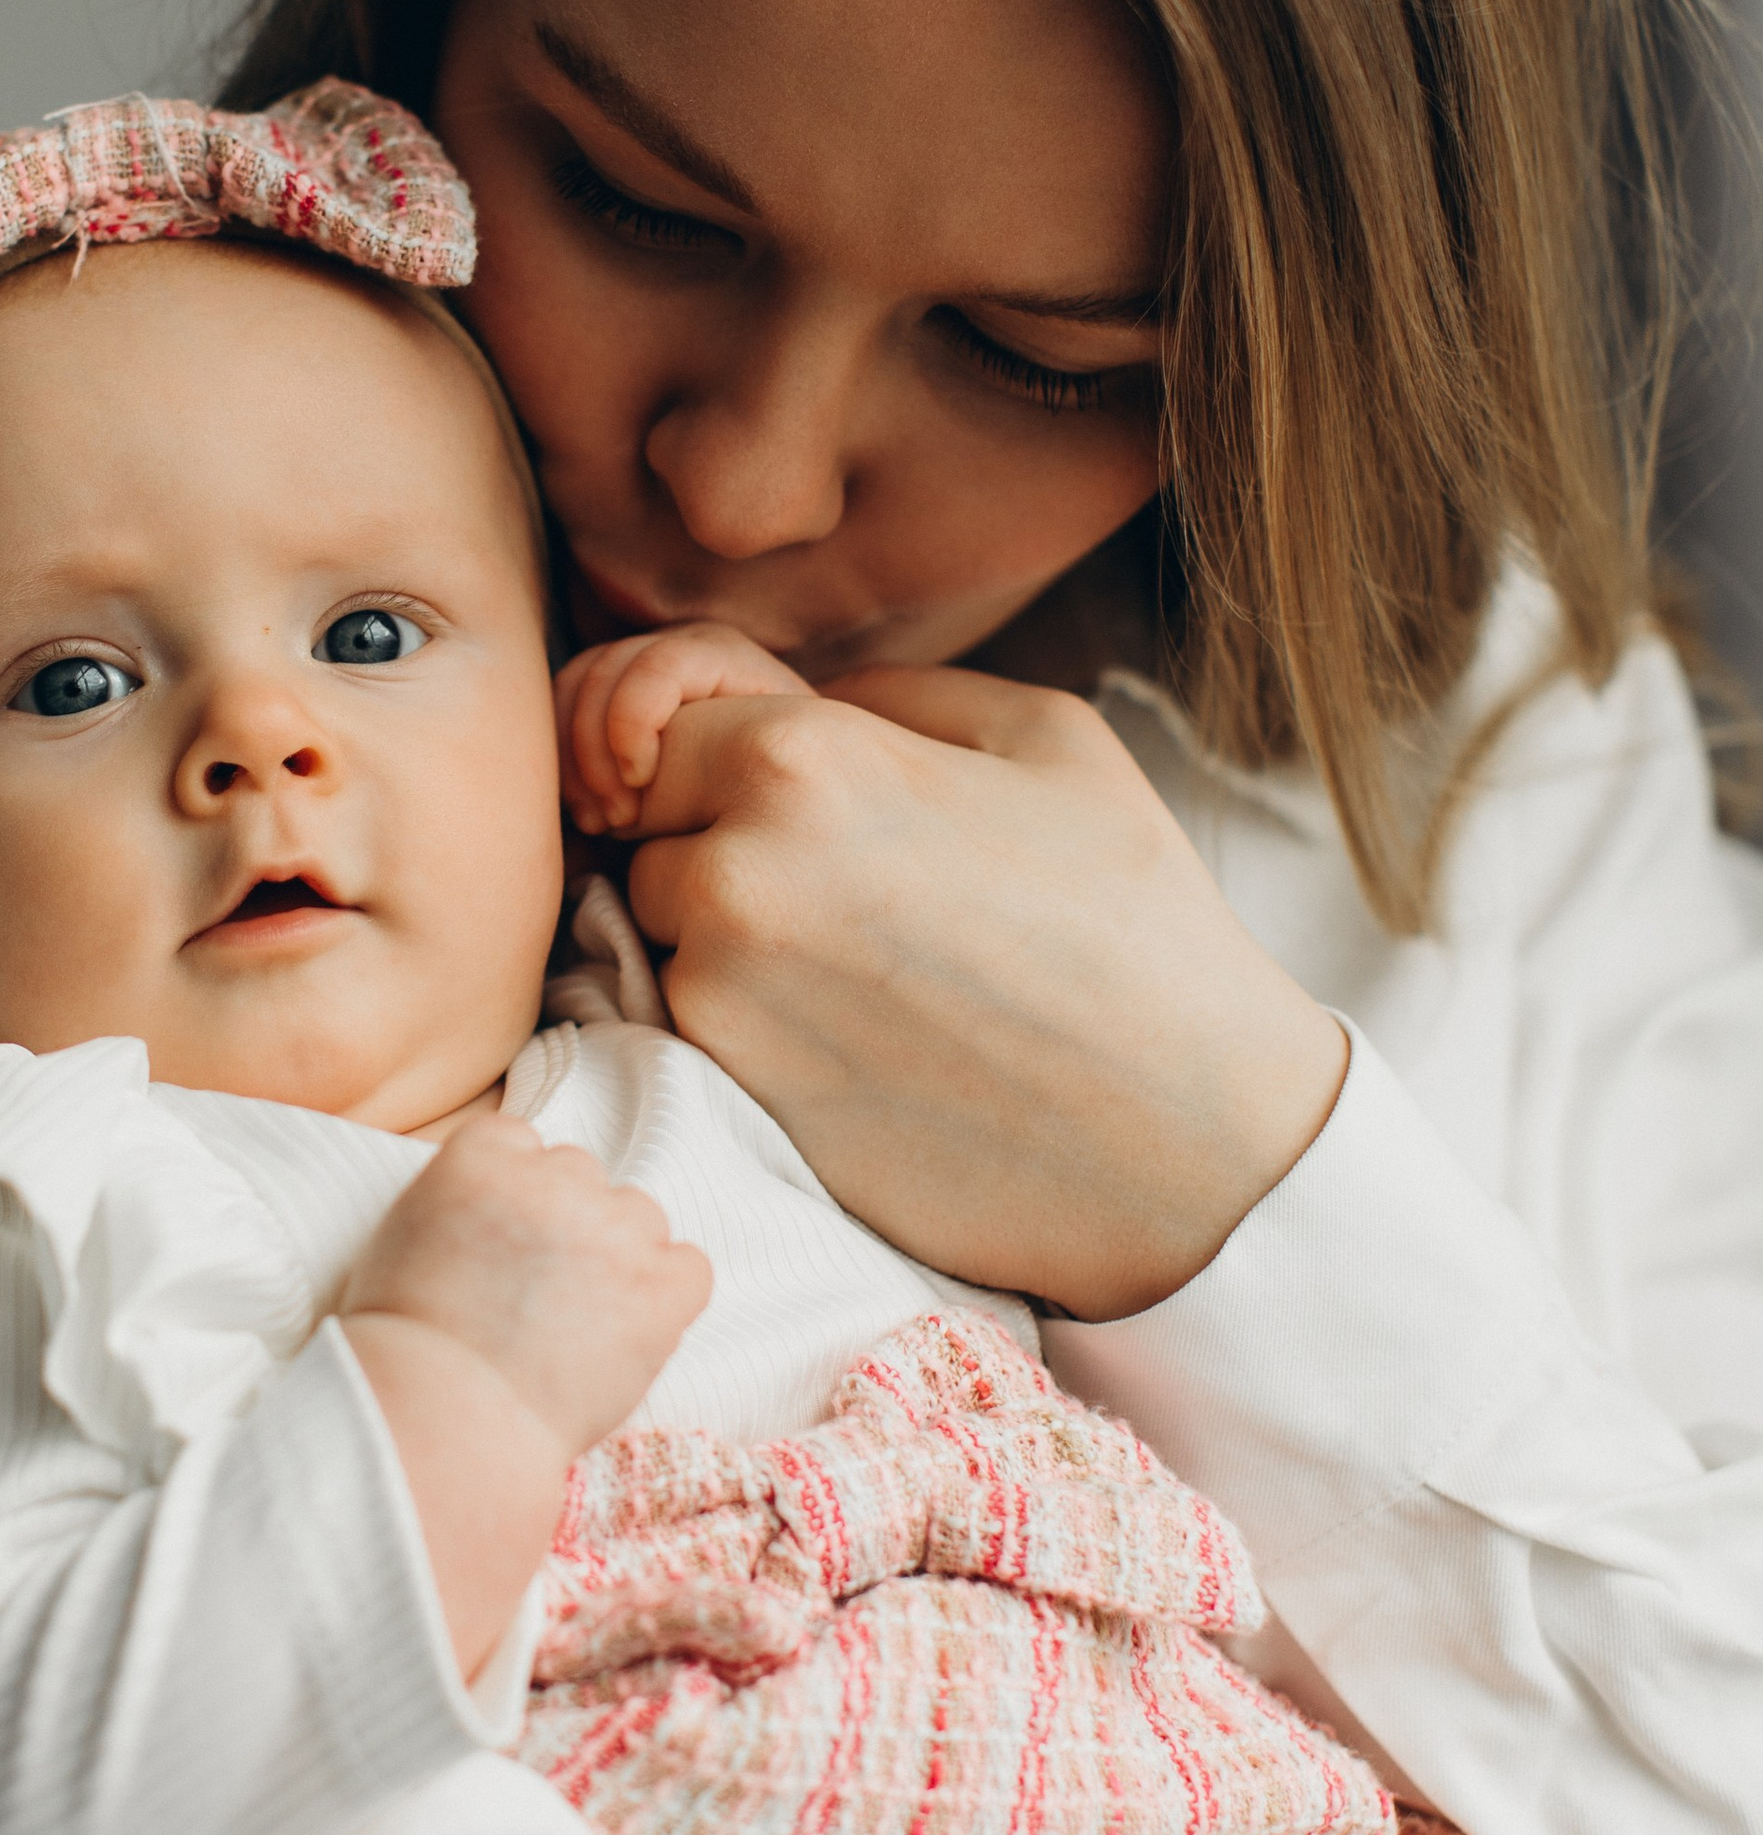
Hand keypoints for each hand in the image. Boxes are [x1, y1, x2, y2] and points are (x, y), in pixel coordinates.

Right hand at [338, 1117, 709, 1672]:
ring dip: (619, 1257)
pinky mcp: (661, 1289)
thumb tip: (502, 1207)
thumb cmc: (401, 1352)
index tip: (501, 1245)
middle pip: (580, 1176)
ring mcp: (614, 1232)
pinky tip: (630, 1334)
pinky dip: (668, 1296)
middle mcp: (553, 1180)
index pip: (520, 1143)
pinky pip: (689, 1267)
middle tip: (537, 1294)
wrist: (444, 1422)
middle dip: (566, 1224)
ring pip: (639, 1216)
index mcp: (481, 1156)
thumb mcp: (401, 1241)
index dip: (513, 1197)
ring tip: (577, 1324)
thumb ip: (462, 1201)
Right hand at [555, 622, 808, 832]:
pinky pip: (560, 709)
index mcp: (722, 654)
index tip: (640, 784)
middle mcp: (675, 645)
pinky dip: (562, 762)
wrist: (785, 782)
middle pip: (603, 674)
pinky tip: (586, 812)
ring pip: (572, 689)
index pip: (658, 665)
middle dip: (595, 754)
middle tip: (616, 820)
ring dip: (571, 762)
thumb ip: (744, 762)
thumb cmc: (787, 782)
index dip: (632, 721)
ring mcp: (638, 660)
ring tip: (599, 821)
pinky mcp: (609, 689)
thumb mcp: (779, 766)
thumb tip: (676, 789)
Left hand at [616, 664, 1346, 1309]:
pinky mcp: (731, 1102)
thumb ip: (894, 693)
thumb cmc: (1134, 925)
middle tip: (845, 889)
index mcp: (801, 759)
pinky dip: (745, 1030)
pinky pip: (687, 1034)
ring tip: (865, 971)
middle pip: (646, 833)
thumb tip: (802, 696)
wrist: (1189, 1140)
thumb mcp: (1046, 738)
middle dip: (716, 845)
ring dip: (726, 942)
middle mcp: (735, 871)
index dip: (718, 757)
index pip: (660, 725)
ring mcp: (719, 1000)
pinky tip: (856, 1041)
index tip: (796, 798)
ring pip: (662, 936)